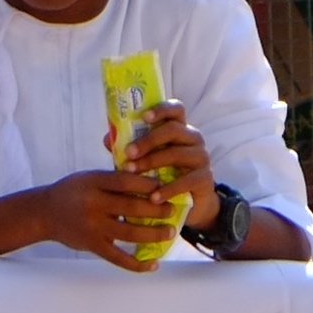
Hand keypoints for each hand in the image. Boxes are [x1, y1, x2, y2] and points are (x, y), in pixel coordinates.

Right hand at [35, 168, 180, 270]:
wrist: (43, 213)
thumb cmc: (73, 192)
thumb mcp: (90, 178)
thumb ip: (115, 180)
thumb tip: (153, 182)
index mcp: (93, 183)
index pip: (126, 182)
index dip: (149, 185)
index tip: (164, 188)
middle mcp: (92, 204)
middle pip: (133, 208)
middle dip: (158, 211)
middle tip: (172, 211)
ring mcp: (92, 227)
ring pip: (131, 234)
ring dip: (155, 235)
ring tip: (169, 233)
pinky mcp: (92, 245)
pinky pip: (119, 258)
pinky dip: (138, 264)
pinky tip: (154, 264)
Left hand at [114, 101, 219, 228]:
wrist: (187, 203)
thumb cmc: (160, 173)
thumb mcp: (143, 159)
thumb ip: (127, 147)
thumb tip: (107, 139)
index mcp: (177, 129)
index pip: (176, 109)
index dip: (162, 109)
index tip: (144, 116)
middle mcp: (192, 139)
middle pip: (174, 129)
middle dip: (148, 140)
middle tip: (128, 152)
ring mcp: (201, 157)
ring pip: (177, 153)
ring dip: (152, 162)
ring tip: (133, 173)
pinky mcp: (205, 178)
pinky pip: (187, 180)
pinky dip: (168, 189)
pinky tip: (153, 197)